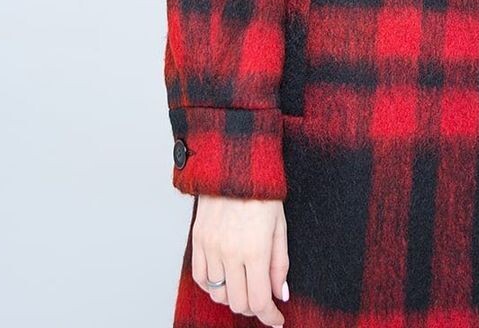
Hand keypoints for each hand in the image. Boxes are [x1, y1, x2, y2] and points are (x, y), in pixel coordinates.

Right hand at [191, 195, 289, 324]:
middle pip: (237, 302)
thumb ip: (280, 263)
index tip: (276, 320)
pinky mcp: (198, 242)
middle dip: (253, 308)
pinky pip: (202, 278)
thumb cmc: (264, 192)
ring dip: (233, 296)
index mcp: (255, 249)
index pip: (259, 300)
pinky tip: (226, 277)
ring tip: (246, 284)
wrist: (236, 167)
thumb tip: (280, 294)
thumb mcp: (280, 226)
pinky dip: (214, 285)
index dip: (269, 316)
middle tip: (263, 301)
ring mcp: (211, 248)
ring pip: (218, 294)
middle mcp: (230, 253)